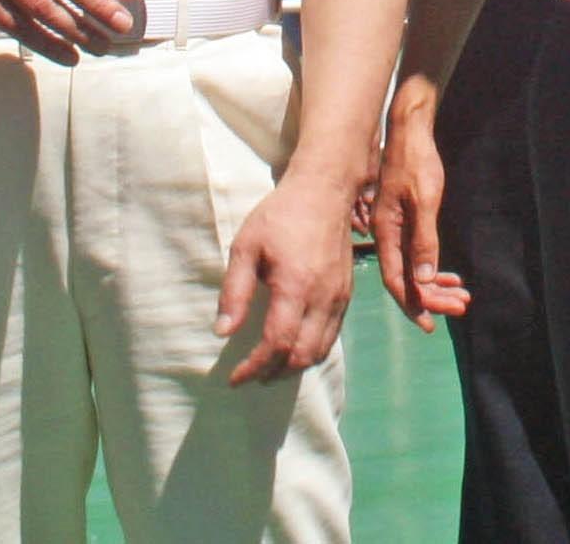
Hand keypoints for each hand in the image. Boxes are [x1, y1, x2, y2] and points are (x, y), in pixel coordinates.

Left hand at [215, 174, 357, 383]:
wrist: (325, 191)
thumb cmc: (280, 215)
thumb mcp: (246, 247)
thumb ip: (235, 292)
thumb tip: (223, 332)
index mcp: (295, 286)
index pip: (277, 343)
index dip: (254, 367)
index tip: (234, 378)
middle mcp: (322, 298)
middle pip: (302, 355)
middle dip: (274, 373)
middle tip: (251, 377)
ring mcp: (339, 297)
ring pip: (321, 350)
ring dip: (295, 367)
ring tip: (270, 369)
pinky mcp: (346, 293)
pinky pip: (332, 334)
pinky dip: (313, 351)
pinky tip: (295, 348)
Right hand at [370, 94, 469, 330]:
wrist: (410, 131)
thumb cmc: (417, 162)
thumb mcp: (425, 200)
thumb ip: (424, 241)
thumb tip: (424, 280)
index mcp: (386, 233)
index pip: (397, 281)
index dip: (413, 304)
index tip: (432, 324)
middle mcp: (388, 235)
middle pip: (407, 279)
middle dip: (433, 297)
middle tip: (461, 307)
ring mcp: (396, 229)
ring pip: (414, 268)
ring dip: (436, 285)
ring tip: (462, 296)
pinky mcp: (406, 220)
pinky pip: (418, 254)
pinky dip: (434, 267)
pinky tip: (450, 275)